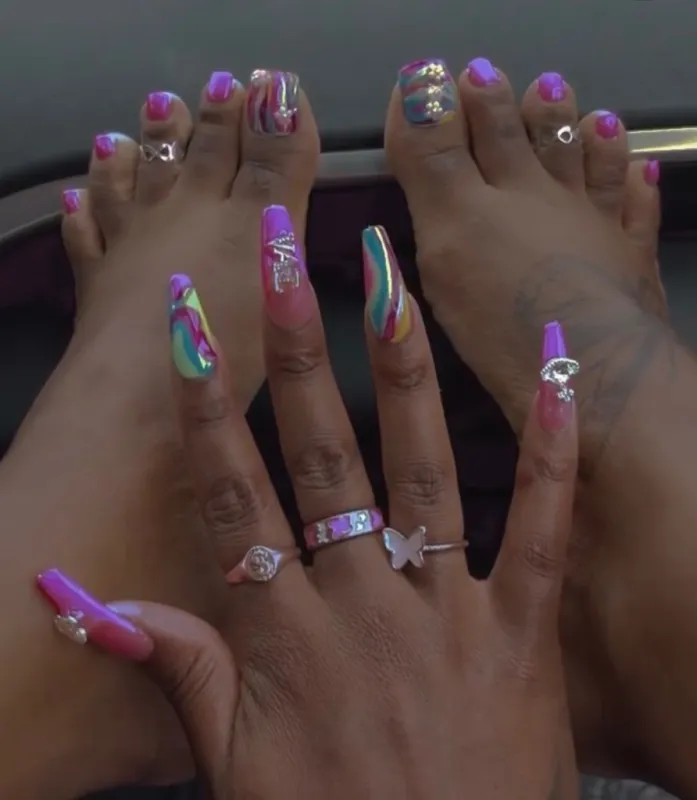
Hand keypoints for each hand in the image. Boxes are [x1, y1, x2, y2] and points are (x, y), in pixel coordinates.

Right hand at [38, 217, 578, 798]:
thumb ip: (180, 676)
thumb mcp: (234, 774)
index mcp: (286, 639)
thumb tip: (97, 607)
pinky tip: (556, 376)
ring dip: (402, 370)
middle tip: (284, 262)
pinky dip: (549, 451)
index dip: (206, 409)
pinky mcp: (521, 633)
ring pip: (420, 468)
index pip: (232, 498)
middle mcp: (362, 606)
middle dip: (297, 352)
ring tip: (391, 284)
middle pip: (320, 456)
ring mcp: (447, 613)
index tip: (193, 331)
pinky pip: (538, 527)